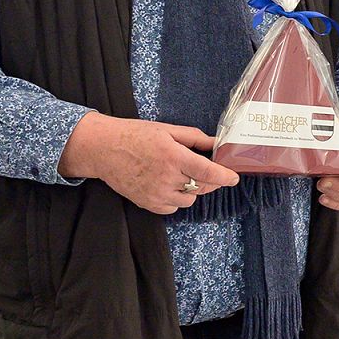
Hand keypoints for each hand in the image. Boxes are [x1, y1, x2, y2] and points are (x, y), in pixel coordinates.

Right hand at [58, 112, 238, 214]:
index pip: (208, 172)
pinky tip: (170, 185)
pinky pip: (173, 208)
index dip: (225, 176)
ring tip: (183, 175)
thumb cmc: (136, 135)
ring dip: (193, 190)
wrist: (104, 149)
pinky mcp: (148, 204)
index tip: (234, 177)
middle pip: (202, 187)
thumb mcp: (167, 130)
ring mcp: (157, 194)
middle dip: (211, 181)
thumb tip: (216, 143)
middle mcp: (167, 178)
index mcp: (174, 156)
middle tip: (208, 170)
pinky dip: (176, 199)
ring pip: (189, 200)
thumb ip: (194, 138)